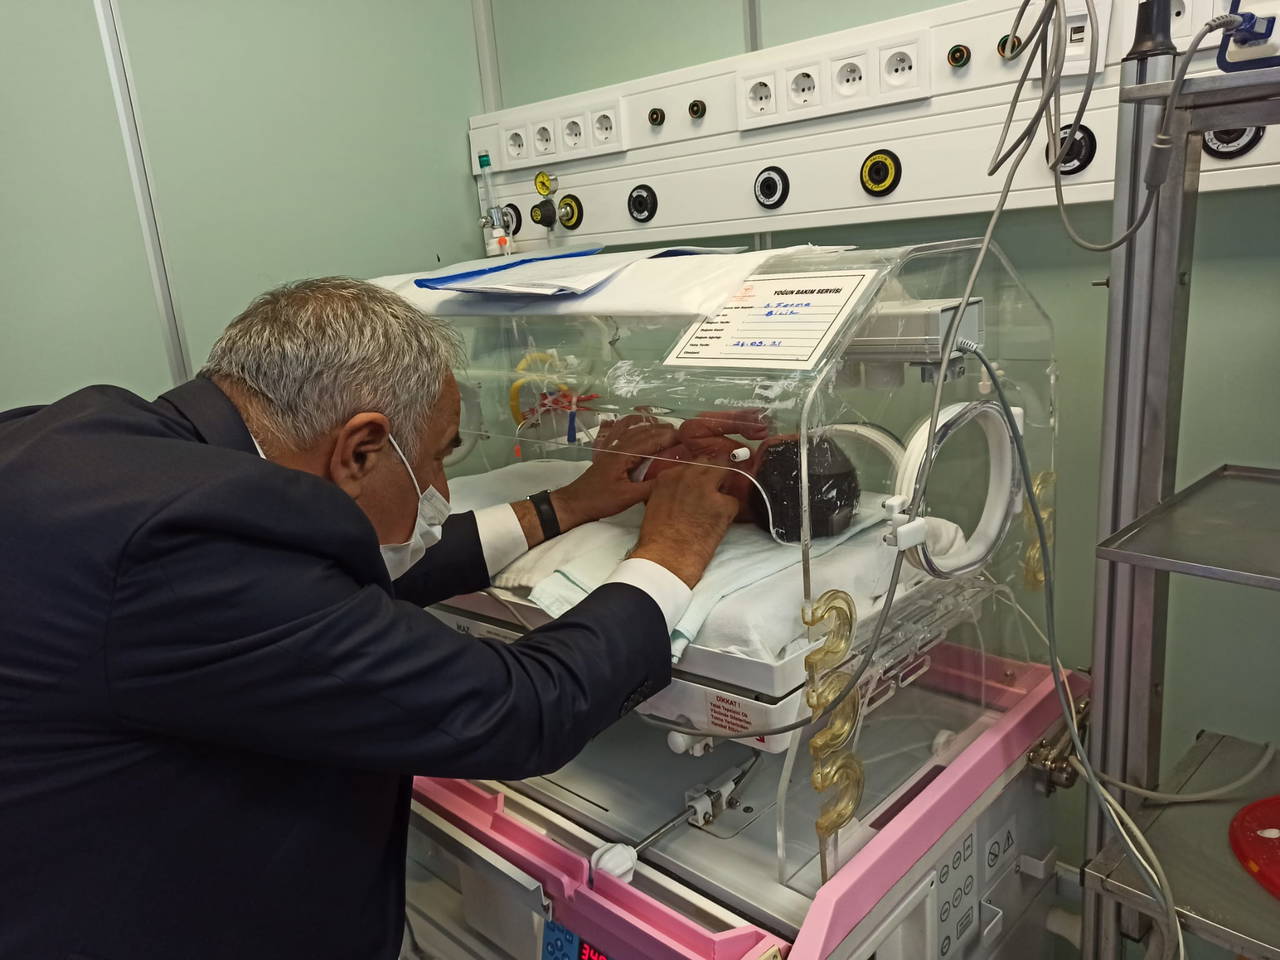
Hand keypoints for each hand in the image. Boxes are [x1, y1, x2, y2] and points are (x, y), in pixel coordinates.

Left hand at [548, 414, 677, 530]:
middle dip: (661, 429)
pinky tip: (630, 422)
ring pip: (630, 430)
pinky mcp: (605, 454)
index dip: (668, 437)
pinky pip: (617, 433)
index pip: (650, 441)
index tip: (685, 437)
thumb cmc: (600, 500)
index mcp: (624, 455)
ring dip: (647, 425)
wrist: (574, 503)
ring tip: (662, 424)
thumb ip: (650, 487)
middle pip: (642, 432)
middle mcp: (617, 447)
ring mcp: (609, 449)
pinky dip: (626, 425)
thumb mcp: (628, 497)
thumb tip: (673, 477)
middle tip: (680, 432)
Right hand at [629, 461, 738, 587]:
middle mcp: (688, 476)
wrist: (666, 557)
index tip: (700, 482)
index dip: (698, 474)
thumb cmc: (657, 538)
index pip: (691, 463)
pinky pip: (733, 501)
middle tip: (714, 489)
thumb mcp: (655, 504)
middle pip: (710, 462)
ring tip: (716, 506)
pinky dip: (729, 512)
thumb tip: (683, 492)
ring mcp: (707, 488)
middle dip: (714, 473)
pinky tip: (718, 525)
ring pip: (725, 472)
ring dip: (723, 486)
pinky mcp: (724, 504)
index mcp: (668, 477)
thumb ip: (670, 491)